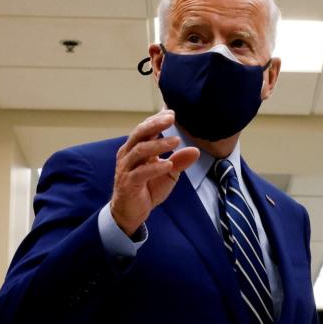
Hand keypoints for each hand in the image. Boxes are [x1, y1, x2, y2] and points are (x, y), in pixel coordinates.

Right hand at [110, 109, 199, 235]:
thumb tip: (196, 150)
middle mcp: (128, 155)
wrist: (131, 212)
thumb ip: (180, 161)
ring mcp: (126, 168)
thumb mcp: (168, 174)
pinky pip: (140, 173)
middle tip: (171, 118)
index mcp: (136, 149)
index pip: (145, 129)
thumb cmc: (147, 189)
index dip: (157, 120)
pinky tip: (168, 164)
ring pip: (139, 150)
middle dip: (155, 124)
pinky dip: (155, 167)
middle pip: (139, 134)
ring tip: (175, 142)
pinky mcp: (128, 183)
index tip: (172, 112)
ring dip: (158, 145)